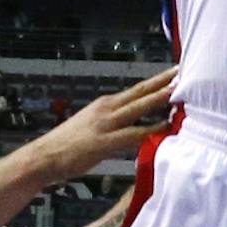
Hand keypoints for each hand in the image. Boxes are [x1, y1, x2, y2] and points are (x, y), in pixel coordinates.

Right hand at [37, 68, 176, 179]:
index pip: (137, 89)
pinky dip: (149, 130)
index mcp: (105, 104)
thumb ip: (113, 121)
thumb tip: (133, 123)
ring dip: (158, 99)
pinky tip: (163, 127)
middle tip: (182, 71)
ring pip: (138, 108)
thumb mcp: (93, 124)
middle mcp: (107, 109)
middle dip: (162, 81)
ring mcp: (106, 124)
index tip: (174, 72)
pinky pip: (132, 134)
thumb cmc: (68, 143)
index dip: (156, 81)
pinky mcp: (104, 142)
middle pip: (140, 92)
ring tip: (178, 91)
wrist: (44, 155)